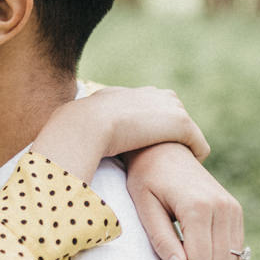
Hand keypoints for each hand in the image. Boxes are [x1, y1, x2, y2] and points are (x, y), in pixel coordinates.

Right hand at [31, 86, 207, 182]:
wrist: (87, 125)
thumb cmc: (75, 130)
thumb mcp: (76, 125)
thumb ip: (82, 128)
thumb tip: (62, 138)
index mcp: (129, 94)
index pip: (149, 107)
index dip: (150, 128)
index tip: (147, 146)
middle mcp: (152, 95)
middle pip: (172, 115)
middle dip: (173, 133)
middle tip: (169, 157)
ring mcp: (169, 108)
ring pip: (186, 130)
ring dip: (185, 145)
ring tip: (182, 164)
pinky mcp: (180, 124)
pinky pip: (198, 143)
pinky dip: (196, 154)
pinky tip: (191, 165)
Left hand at [124, 141, 244, 259]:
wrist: (165, 151)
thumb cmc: (147, 179)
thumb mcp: (146, 210)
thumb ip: (163, 242)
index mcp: (198, 208)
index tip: (167, 255)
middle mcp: (222, 208)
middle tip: (176, 254)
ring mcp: (233, 209)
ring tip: (186, 248)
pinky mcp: (236, 211)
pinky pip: (236, 253)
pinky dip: (218, 256)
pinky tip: (199, 242)